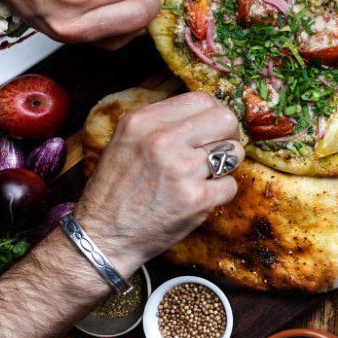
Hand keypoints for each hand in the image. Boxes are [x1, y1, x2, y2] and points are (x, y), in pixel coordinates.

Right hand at [74, 92, 243, 274]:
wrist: (103, 237)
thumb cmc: (115, 191)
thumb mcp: (125, 142)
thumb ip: (161, 123)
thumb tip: (205, 113)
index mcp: (143, 122)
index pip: (201, 99)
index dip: (213, 113)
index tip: (212, 129)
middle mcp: (162, 141)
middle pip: (225, 119)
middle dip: (229, 135)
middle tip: (220, 150)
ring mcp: (182, 170)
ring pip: (234, 152)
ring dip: (226, 166)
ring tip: (205, 176)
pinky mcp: (196, 199)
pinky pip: (231, 185)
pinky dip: (220, 193)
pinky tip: (200, 198)